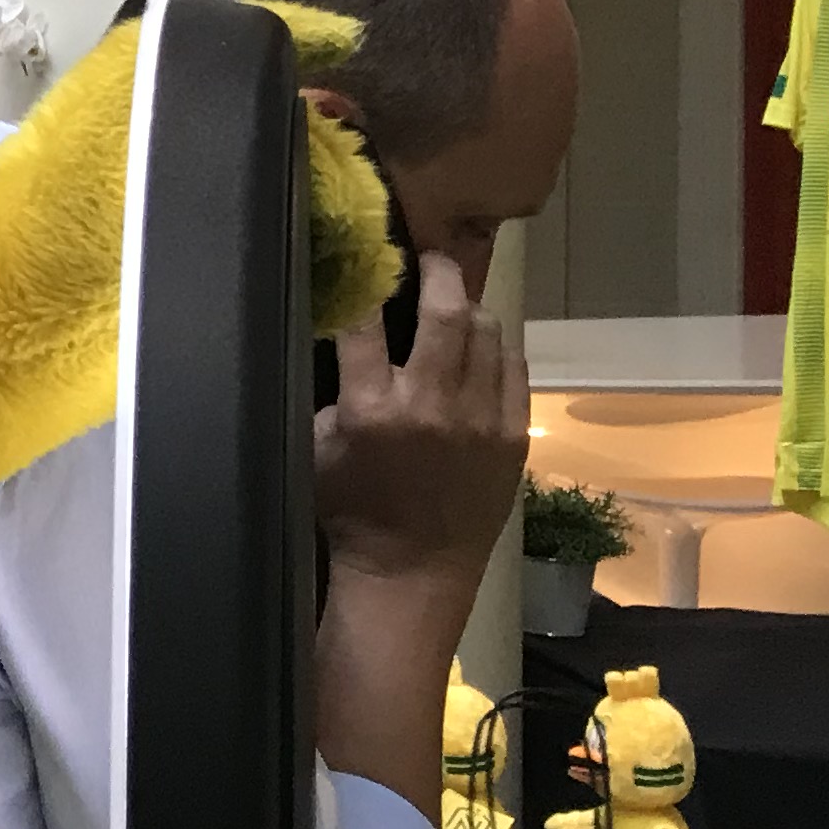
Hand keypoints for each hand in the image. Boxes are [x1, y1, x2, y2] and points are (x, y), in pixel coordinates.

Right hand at [311, 251, 528, 591]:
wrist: (413, 572)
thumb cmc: (351, 510)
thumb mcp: (314, 447)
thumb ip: (331, 389)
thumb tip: (344, 332)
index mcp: (371, 408)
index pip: (366, 320)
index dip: (365, 280)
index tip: (366, 260)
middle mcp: (430, 405)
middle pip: (444, 310)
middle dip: (437, 270)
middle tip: (429, 257)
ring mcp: (479, 420)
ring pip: (487, 332)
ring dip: (470, 308)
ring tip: (457, 303)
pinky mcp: (511, 436)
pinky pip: (514, 369)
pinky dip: (497, 348)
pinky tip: (483, 347)